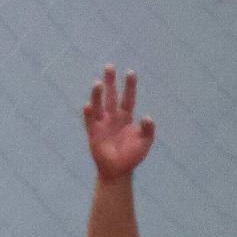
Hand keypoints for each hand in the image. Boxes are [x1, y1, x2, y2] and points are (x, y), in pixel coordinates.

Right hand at [83, 65, 154, 180]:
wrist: (119, 169)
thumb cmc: (132, 155)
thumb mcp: (145, 142)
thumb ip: (148, 130)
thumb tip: (148, 117)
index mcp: (125, 118)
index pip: (128, 98)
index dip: (129, 86)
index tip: (130, 72)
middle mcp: (112, 117)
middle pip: (111, 96)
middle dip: (110, 82)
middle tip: (109, 67)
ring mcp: (101, 123)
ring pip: (98, 105)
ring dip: (98, 94)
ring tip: (98, 83)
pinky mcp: (92, 132)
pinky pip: (89, 120)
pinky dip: (89, 113)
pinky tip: (89, 105)